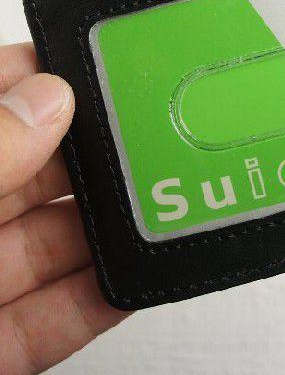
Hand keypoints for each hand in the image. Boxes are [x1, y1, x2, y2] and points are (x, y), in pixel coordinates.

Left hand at [0, 44, 129, 373]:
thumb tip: (44, 99)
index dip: (34, 79)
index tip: (96, 66)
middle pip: (27, 174)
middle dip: (90, 157)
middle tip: (148, 141)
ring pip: (49, 245)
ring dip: (105, 229)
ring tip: (157, 206)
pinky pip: (52, 319)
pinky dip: (96, 299)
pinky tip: (131, 275)